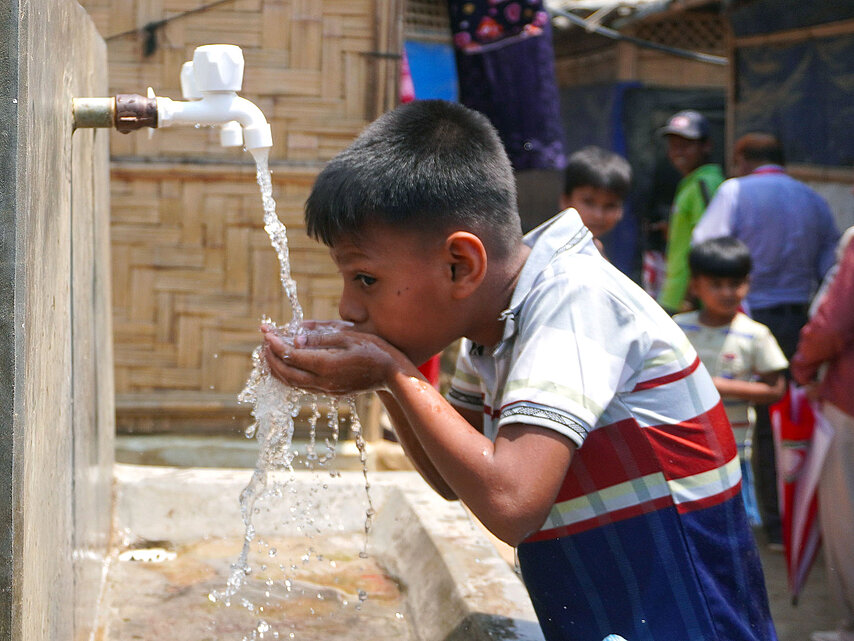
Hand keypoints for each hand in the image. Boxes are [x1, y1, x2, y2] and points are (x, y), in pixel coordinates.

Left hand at [261, 322, 406, 394]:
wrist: (392, 374)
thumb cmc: (374, 350)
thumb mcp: (348, 337)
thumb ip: (320, 339)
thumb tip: (296, 340)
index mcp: (326, 365)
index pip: (291, 355)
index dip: (275, 344)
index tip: (266, 332)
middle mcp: (323, 381)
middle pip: (286, 373)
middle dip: (270, 358)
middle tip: (262, 343)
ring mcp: (327, 389)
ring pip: (292, 383)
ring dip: (276, 369)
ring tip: (267, 356)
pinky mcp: (331, 392)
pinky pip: (302, 386)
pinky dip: (289, 376)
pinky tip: (286, 367)